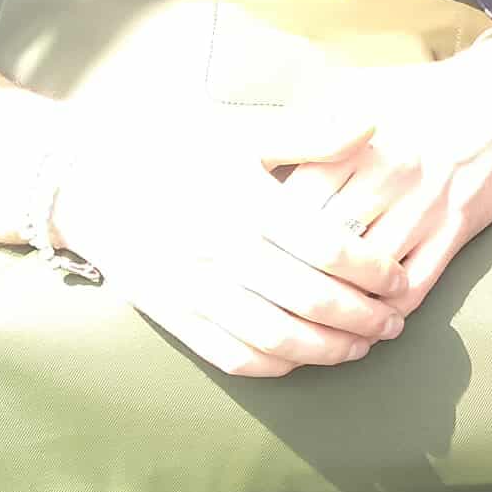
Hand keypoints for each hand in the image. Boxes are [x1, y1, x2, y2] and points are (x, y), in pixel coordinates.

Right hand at [50, 99, 409, 377]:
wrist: (92, 184)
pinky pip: (234, 356)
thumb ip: (313, 136)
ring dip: (329, 350)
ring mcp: (198, 291)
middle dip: (364, 318)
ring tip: (362, 347)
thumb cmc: (177, 151)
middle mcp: (225, 252)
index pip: (329, 249)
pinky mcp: (176, 318)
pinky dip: (277, 366)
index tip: (400, 281)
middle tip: (396, 324)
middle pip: (311, 301)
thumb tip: (375, 125)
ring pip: (278, 337)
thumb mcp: (244, 135)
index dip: (374, 272)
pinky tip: (306, 359)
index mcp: (248, 203)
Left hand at [281, 44, 491, 314]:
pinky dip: (388, 310)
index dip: (271, 236)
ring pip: (371, 273)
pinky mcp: (456, 229)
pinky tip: (368, 318)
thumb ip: (310, 126)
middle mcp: (390, 174)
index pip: (298, 203)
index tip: (254, 255)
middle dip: (299, 277)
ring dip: (344, 304)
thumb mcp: (356, 90)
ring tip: (317, 323)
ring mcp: (425, 205)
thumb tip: (256, 159)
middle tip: (275, 300)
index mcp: (357, 141)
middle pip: (329, 243)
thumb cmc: (415, 97)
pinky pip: (416, 286)